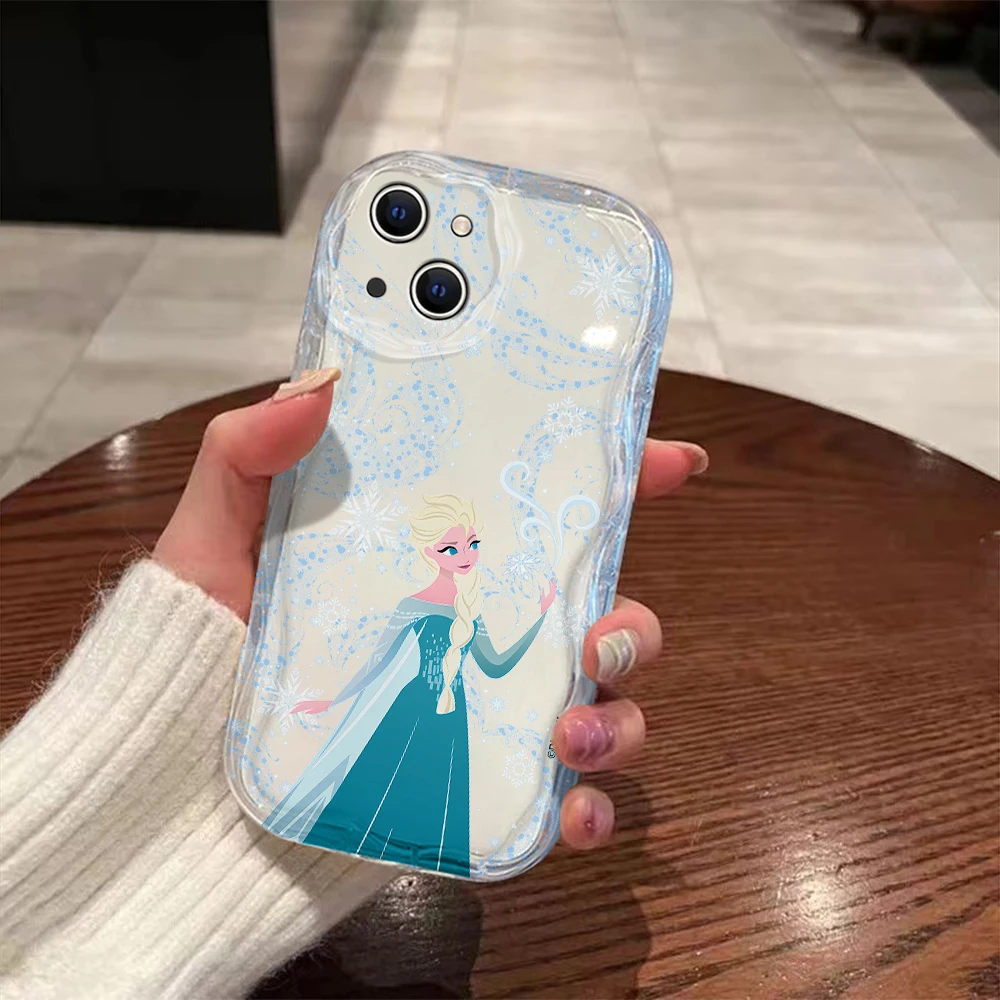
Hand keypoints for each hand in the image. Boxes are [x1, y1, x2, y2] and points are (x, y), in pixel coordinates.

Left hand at [154, 368, 707, 851]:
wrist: (176, 788)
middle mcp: (477, 629)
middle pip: (601, 612)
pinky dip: (594, 807)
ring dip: (620, 717)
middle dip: (635, 621)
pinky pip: (566, 800)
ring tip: (569, 732)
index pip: (547, 509)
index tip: (674, 460)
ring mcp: (485, 710)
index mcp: (441, 558)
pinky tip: (573, 811)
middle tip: (598, 634)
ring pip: (605, 705)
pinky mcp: (479, 786)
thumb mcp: (215, 539)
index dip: (624, 479)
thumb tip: (323, 382)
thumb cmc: (203, 651)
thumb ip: (249, 454)